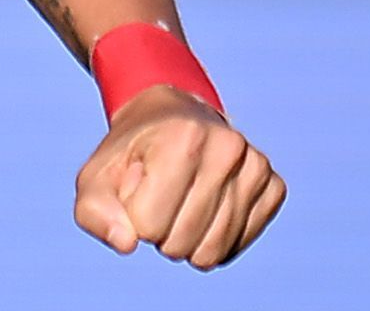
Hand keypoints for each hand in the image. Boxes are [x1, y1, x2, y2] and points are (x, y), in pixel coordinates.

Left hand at [73, 85, 284, 269]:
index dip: (134, 216)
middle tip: (159, 195)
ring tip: (181, 201)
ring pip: (213, 252)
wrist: (171, 117)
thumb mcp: (96, 176)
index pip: (148, 226)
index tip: (139, 186)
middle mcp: (228, 148)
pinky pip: (237, 246)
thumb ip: (95, 212)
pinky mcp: (274, 185)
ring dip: (187, 240)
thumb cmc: (130, 155)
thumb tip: (127, 244)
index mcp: (182, 138)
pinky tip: (206, 207)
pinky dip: (215, 240)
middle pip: (181, 243)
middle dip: (160, 233)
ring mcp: (256, 165)